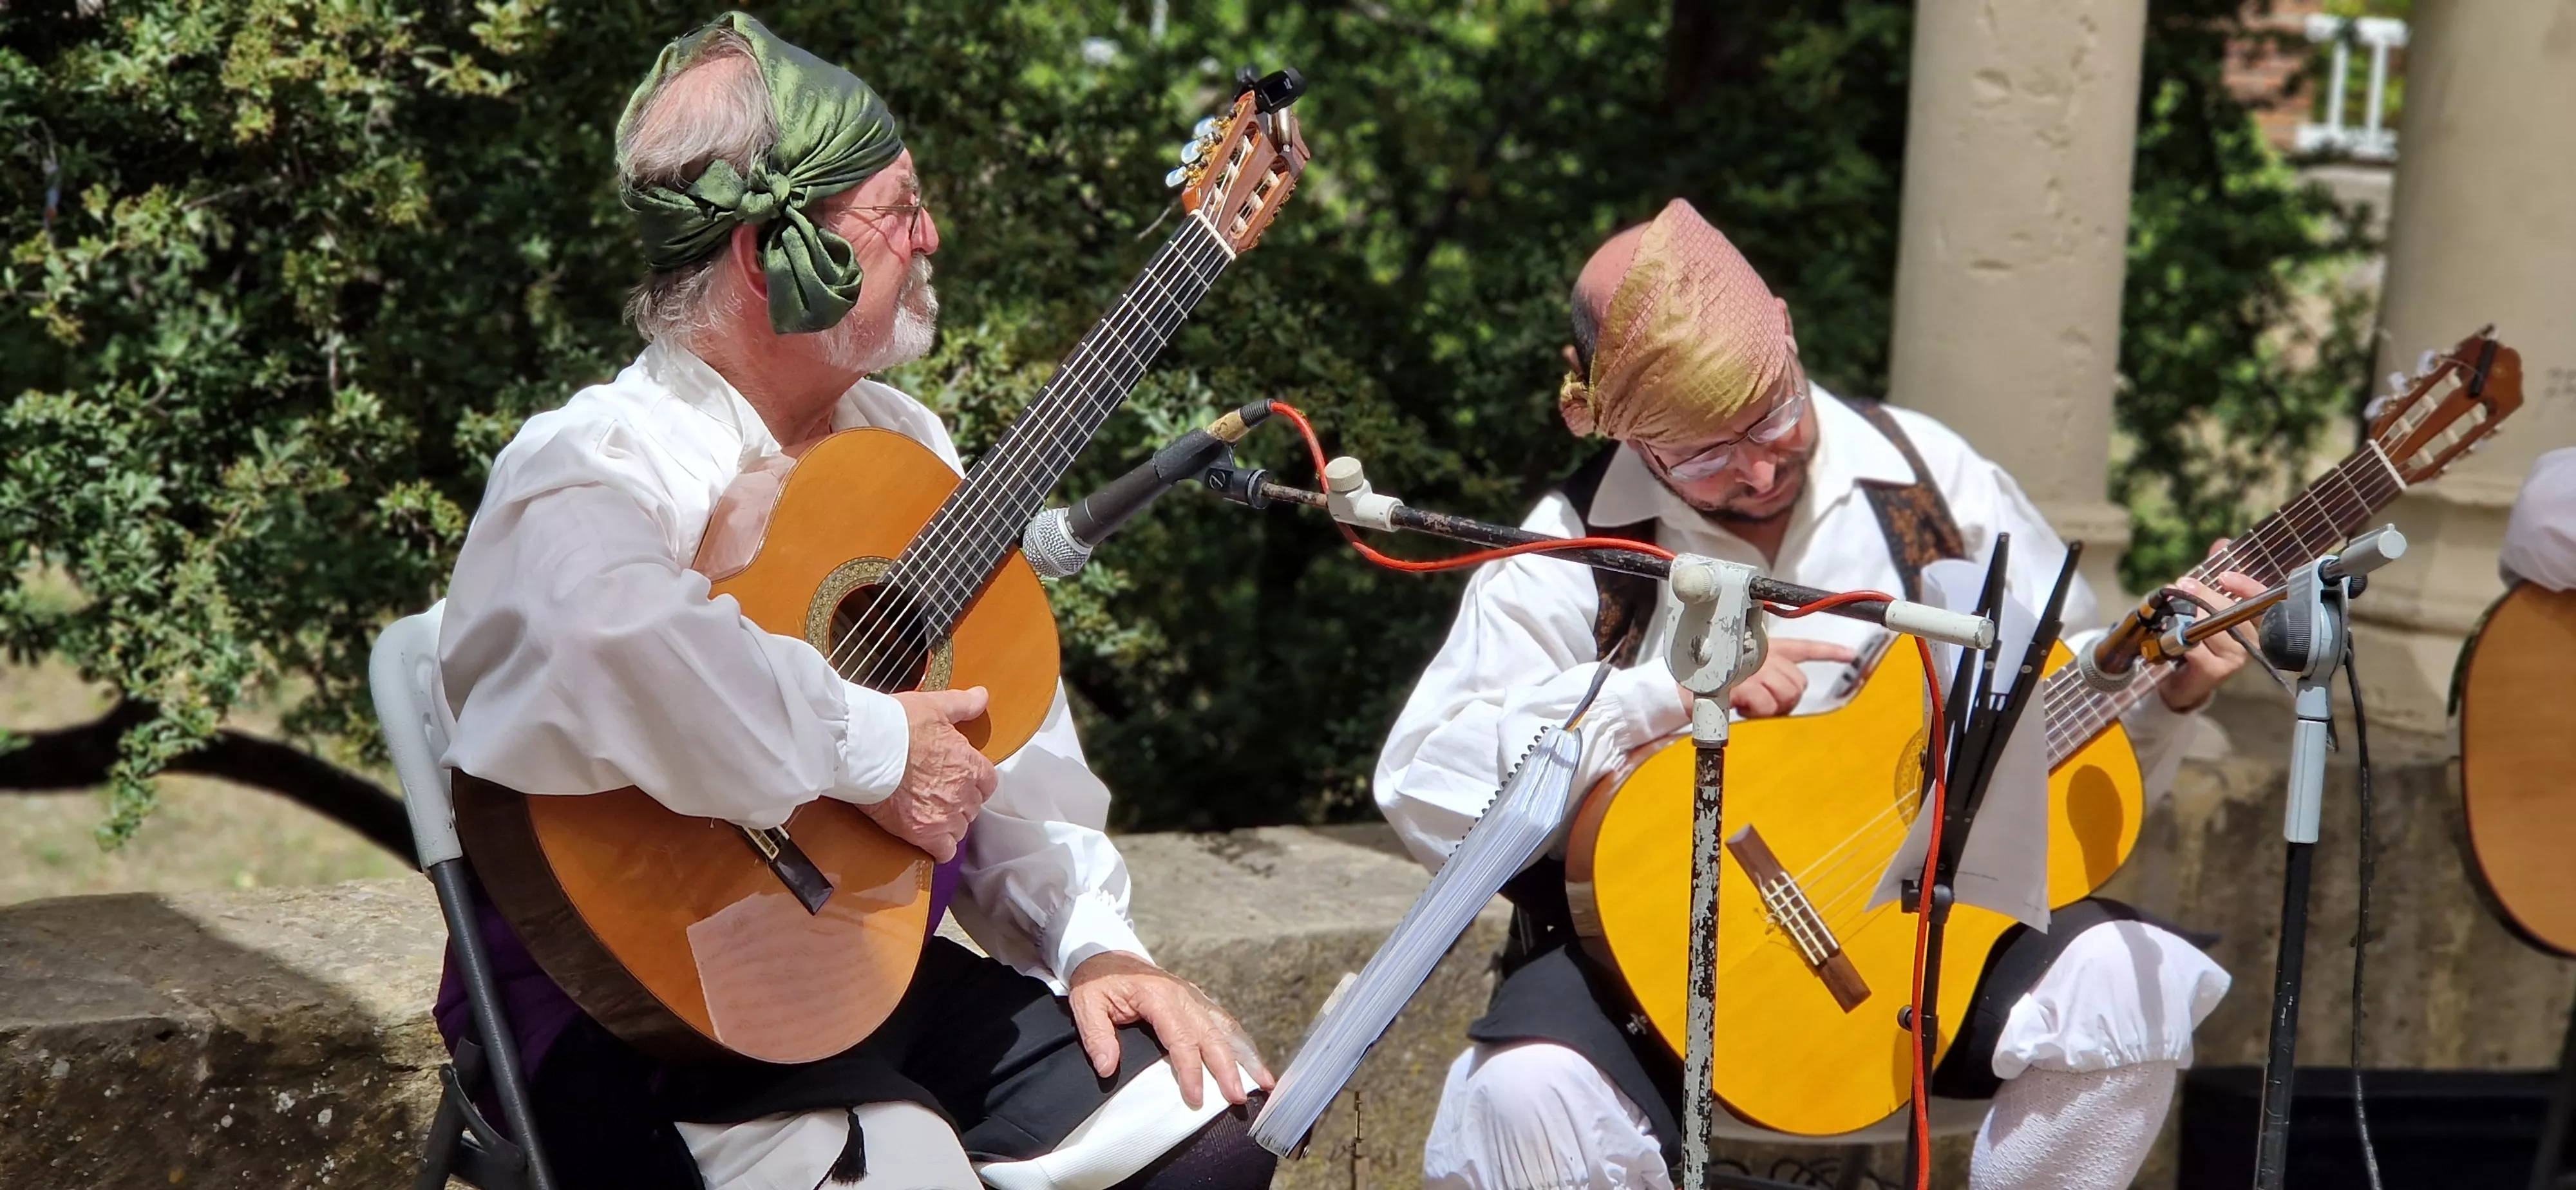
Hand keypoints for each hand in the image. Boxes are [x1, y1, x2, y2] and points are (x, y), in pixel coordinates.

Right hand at [869, 687, 997, 861]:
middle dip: (960, 802)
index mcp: (969, 764)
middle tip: (939, 794)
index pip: (988, 782)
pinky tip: (927, 839)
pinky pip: (943, 851)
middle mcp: (962, 792)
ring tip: (930, 814)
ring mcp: (943, 815)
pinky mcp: (921, 833)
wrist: (865, 747)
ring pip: (960, 829)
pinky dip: (939, 848)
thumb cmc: (897, 724)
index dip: (975, 782)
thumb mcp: (935, 705)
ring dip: (949, 824)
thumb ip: (963, 705)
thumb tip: (983, 696)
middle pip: (973, 807)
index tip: (961, 780)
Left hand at [1067, 951, 1274, 1109]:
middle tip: (1238, 1098)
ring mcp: (1194, 996)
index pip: (1181, 1038)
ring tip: (1264, 1080)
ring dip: (1246, 1055)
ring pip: (1226, 1027)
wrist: (1105, 955)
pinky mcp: (1197, 1000)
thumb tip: (1107, 1067)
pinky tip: (1252, 1060)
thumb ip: (1097, 1036)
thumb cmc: (1097, 981)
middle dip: (1228, 1068)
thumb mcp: (1086, 1004)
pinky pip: (1224, 1021)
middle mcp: (1184, 995)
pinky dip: (1241, 1042)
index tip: (1195, 1098)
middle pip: (1212, 1035)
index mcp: (1159, 995)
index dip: (1190, 1070)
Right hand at [1687, 637, 1856, 718]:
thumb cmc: (1707, 679)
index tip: (1848, 654)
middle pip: (1798, 681)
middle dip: (1786, 698)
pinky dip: (1756, 711)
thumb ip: (1764, 673)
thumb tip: (1785, 693)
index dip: (1829, 651)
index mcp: (1765, 646)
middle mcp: (1763, 653)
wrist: (1676, 685)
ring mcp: (1754, 667)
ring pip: (1787, 693)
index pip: (1804, 647)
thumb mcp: (1740, 671)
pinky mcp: (1744, 683)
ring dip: (1771, 706)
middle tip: (1762, 702)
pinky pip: (1767, 704)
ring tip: (1749, 704)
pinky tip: (1741, 707)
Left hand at [2158, 541, 2266, 712]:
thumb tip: (2221, 542)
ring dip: (2189, 615)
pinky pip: (2197, 647)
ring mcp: (2237, 658)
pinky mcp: (2217, 671)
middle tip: (2183, 584)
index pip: (2262, 601)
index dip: (2247, 586)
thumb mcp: (2206, 603)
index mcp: (2255, 622)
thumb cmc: (2198, 638)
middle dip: (2205, 596)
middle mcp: (2252, 640)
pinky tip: (2172, 634)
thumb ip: (2214, 576)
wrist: (2181, 678)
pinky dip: (2181, 637)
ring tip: (2172, 607)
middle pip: (2233, 612)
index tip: (2224, 575)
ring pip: (2213, 628)